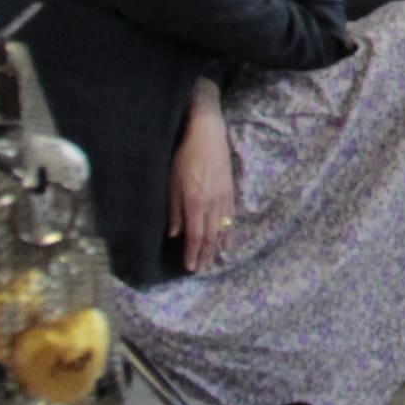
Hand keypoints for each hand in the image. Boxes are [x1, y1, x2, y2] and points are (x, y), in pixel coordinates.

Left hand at [170, 92, 234, 273]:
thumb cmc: (185, 156)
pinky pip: (230, 217)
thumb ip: (174, 210)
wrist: (208, 134)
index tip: (190, 268)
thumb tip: (175, 234)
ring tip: (212, 260)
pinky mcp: (230, 191)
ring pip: (222, 228)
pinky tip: (227, 240)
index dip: (193, 253)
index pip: (195, 236)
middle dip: (205, 255)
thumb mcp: (173, 182)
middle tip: (200, 269)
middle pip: (210, 236)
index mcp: (195, 203)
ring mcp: (224, 198)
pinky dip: (228, 231)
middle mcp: (212, 204)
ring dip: (216, 246)